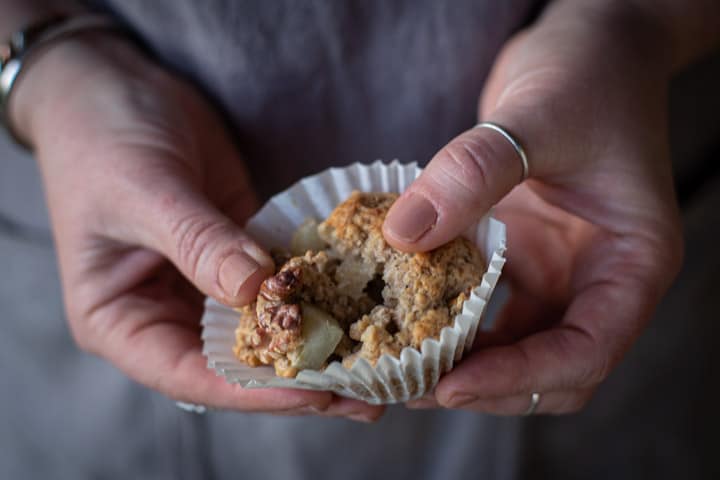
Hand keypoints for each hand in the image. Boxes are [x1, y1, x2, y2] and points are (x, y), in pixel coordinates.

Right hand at [13, 34, 381, 420]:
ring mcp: (206, 285)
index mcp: (120, 322)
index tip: (315, 391)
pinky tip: (361, 303)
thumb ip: (198, 241)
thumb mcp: (142, 190)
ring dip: (317, 342)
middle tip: (368, 392)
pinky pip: (279, 282)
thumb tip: (259, 289)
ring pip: (265, 330)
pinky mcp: (239, 254)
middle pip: (237, 364)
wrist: (115, 88)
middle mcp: (166, 315)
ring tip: (379, 358)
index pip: (190, 375)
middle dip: (299, 379)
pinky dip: (316, 293)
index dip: (254, 391)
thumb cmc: (101, 140)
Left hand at [384, 3, 682, 413]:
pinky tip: (404, 320)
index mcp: (632, 263)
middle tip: (411, 389)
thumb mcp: (537, 117)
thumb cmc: (587, 76)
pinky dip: (448, 323)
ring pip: (515, 348)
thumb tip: (404, 234)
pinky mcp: (522, 258)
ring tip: (399, 369)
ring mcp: (559, 272)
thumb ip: (474, 173)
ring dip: (461, 364)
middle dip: (485, 386)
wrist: (588, 50)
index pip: (588, 350)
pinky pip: (486, 309)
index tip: (454, 385)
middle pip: (551, 369)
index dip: (523, 379)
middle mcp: (598, 279)